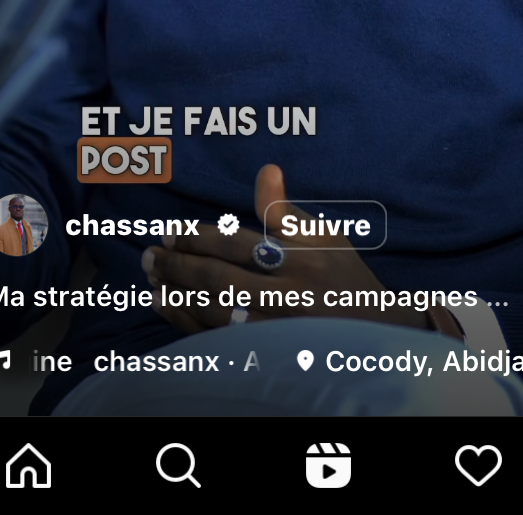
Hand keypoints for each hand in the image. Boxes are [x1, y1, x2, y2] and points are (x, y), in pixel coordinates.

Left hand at [141, 164, 429, 336]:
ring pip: (212, 310)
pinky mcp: (265, 352)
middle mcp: (286, 296)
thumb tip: (266, 170)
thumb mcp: (323, 235)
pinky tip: (166, 306)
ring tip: (152, 278)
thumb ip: (285, 209)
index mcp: (300, 261)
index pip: (237, 245)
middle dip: (179, 265)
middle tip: (150, 254)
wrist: (371, 333)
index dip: (199, 237)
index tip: (171, 232)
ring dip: (176, 293)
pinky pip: (216, 337)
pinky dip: (186, 320)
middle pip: (219, 278)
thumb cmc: (343, 277)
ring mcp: (274, 330)